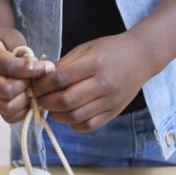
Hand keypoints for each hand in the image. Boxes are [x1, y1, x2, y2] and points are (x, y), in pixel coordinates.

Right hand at [0, 28, 53, 123]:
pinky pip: (9, 117)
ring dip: (27, 99)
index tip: (48, 66)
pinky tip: (30, 97)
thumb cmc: (3, 42)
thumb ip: (24, 52)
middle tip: (38, 78)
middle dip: (29, 85)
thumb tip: (39, 68)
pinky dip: (24, 110)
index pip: (10, 67)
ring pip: (8, 107)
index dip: (32, 69)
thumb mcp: (12, 37)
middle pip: (8, 90)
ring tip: (34, 88)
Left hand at [30, 34, 150, 131]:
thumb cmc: (110, 50)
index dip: (42, 86)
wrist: (141, 57)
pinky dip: (74, 124)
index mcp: (94, 63)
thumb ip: (64, 65)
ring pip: (75, 117)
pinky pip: (89, 125)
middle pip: (66, 101)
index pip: (60, 79)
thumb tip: (40, 80)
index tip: (34, 87)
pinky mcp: (114, 112)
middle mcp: (104, 83)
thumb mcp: (85, 49)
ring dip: (57, 115)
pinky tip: (69, 115)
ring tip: (52, 108)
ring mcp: (110, 100)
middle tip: (40, 99)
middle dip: (46, 102)